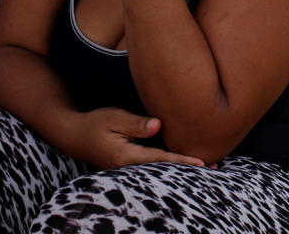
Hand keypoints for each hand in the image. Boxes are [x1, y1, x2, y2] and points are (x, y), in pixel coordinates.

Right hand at [66, 107, 205, 169]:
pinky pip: (153, 166)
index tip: (201, 163)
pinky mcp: (130, 165)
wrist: (74, 136)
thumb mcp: (114, 118)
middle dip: (187, 168)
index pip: (160, 159)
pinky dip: (169, 164)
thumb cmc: (95, 123)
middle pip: (163, 169)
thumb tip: (159, 125)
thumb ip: (136, 124)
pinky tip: (183, 161)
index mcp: (126, 156)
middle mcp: (129, 167)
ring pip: (159, 169)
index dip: (181, 160)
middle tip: (214, 167)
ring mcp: (129, 169)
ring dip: (180, 167)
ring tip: (206, 166)